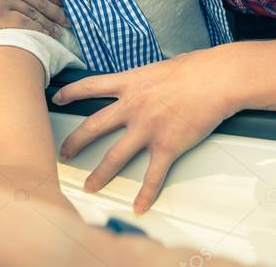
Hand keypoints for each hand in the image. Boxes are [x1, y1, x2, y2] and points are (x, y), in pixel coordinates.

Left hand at [53, 49, 235, 212]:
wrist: (217, 79)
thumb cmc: (196, 68)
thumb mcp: (160, 68)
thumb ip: (147, 79)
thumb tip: (148, 83)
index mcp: (129, 83)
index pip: (90, 86)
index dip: (70, 93)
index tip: (58, 98)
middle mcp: (132, 107)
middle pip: (93, 127)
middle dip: (74, 142)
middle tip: (63, 153)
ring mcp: (147, 128)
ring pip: (115, 157)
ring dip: (99, 174)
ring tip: (89, 187)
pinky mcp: (167, 146)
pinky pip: (152, 176)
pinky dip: (145, 194)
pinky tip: (139, 206)